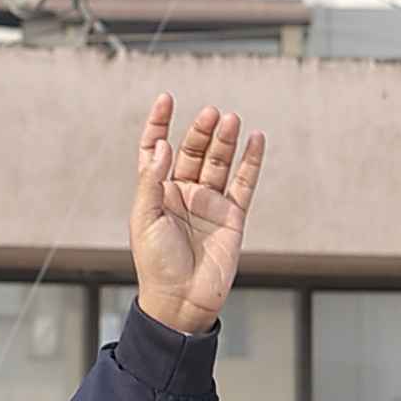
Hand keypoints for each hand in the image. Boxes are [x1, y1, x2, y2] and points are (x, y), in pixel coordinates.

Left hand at [129, 96, 265, 334]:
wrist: (182, 301)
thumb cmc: (156, 264)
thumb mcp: (144, 219)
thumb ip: (152, 181)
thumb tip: (164, 146)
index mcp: (156, 192)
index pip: (156, 149)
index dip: (160, 123)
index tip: (166, 99)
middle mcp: (183, 193)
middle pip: (193, 151)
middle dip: (201, 131)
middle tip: (211, 113)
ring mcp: (209, 203)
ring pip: (219, 162)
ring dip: (225, 140)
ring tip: (230, 119)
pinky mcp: (233, 216)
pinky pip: (244, 183)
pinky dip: (252, 161)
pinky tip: (256, 140)